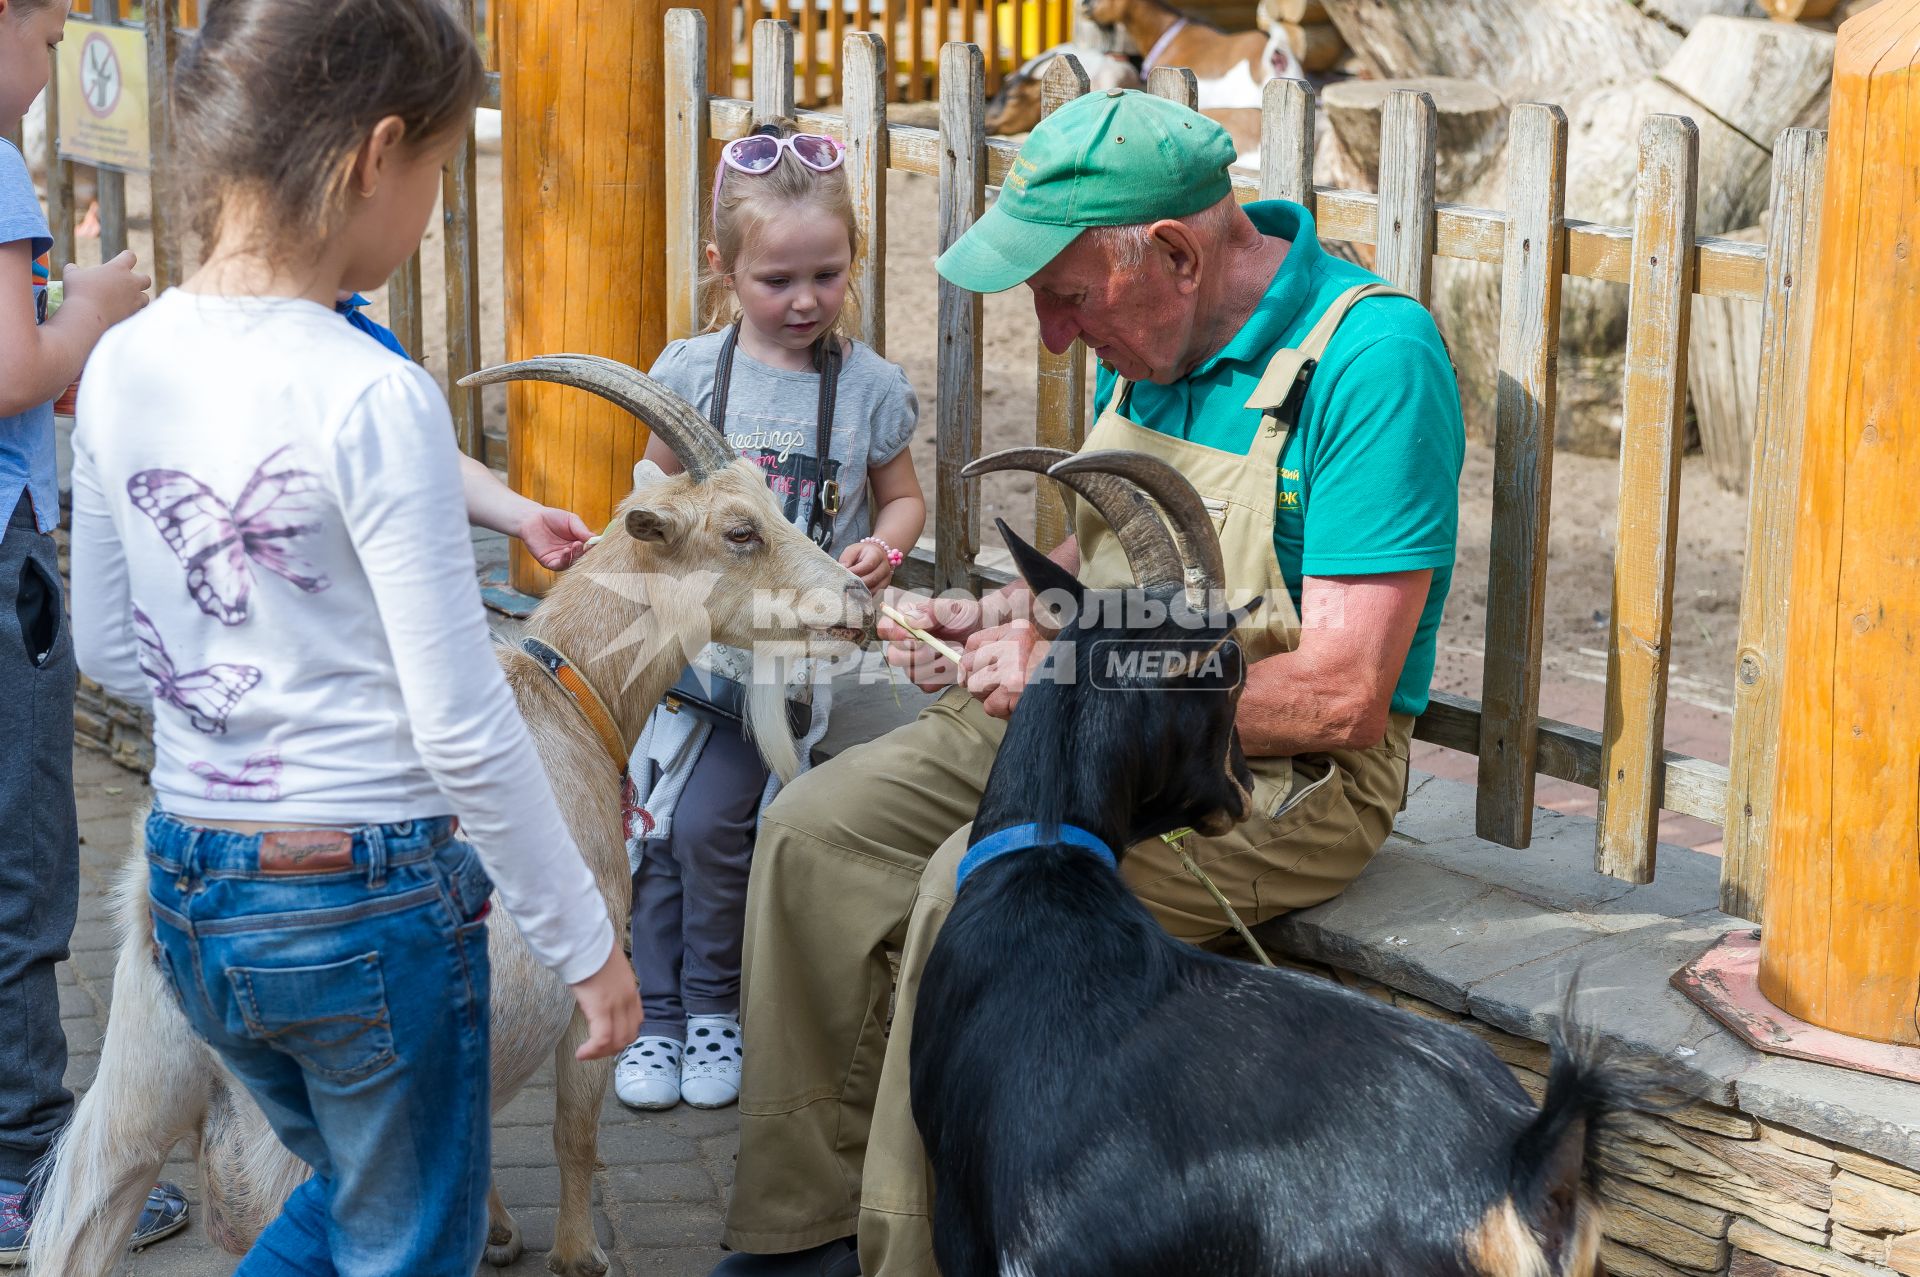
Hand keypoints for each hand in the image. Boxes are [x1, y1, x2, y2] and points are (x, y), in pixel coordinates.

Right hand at [61, 250, 149, 330]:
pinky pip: (138, 312)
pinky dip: (133, 312)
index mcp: (118, 268)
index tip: (121, 261)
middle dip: (139, 281)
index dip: (126, 258)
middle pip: (146, 279)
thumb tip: (72, 267)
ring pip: (146, 298)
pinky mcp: (133, 314)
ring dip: (138, 298)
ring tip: (127, 301)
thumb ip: (74, 269)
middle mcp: (131, 283)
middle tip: (126, 285)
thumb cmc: (79, 291)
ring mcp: (134, 299)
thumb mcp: (71, 276)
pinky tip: (123, 313)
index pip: (130, 256)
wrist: (87, 316)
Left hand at [517, 505, 592, 568]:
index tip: (597, 543)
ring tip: (577, 545)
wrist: (532, 518)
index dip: (594, 548)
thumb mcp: (572, 521)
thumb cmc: (553, 518)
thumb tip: (596, 539)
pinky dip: (565, 560)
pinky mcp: (549, 562)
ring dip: (576, 556)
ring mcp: (561, 559)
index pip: (590, 549)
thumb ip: (582, 530)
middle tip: (586, 545)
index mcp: (579, 544)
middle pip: (583, 558)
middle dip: (586, 553)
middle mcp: (572, 553)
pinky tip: (567, 551)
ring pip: (572, 564)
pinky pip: (559, 566)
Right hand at [568, 942, 643, 1060]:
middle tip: (595, 1051)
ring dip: (602, 1053)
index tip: (610, 1040)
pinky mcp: (601, 1007)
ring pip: (618, 1041)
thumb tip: (597, 992)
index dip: (624, 1035)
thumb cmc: (588, 950)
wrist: (583, 941)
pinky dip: (592, 1051)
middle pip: (629, 1035)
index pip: (636, 1021)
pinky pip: (602, 1038)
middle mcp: (628, 999)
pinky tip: (581, 1053)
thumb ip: (608, 984)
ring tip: (587, 1053)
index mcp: (630, 989)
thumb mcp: (607, 969)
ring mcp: (616, 1004)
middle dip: (612, 1048)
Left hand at [839, 540, 892, 592]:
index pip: (868, 565)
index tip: (844, 576)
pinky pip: (875, 594)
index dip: (855, 572)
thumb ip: (847, 559)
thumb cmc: (861, 553)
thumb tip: (843, 570)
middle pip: (872, 579)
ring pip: (874, 589)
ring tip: (848, 592)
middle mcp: (885, 566)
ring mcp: (886, 578)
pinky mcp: (884, 586)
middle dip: (857, 584)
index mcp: (877, 554)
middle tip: (844, 587)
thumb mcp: (852, 550)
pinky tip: (855, 595)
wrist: (876, 554)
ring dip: (860, 592)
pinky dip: (864, 596)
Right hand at [880, 590, 981, 691]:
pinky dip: (943, 676)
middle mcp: (904, 644)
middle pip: (893, 656)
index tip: (912, 635)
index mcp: (904, 621)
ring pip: (912, 673)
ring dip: (935, 664)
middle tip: (938, 646)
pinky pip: (927, 685)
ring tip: (954, 650)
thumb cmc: (963, 616)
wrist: (981, 631)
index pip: (885, 629)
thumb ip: (931, 611)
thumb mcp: (950, 607)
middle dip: (917, 654)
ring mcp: (914, 664)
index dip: (893, 634)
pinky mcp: (927, 679)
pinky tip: (953, 663)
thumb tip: (911, 621)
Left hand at [962, 619, 1046, 719]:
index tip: (983, 670)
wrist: (1079, 688)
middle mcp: (1013, 643)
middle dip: (981, 682)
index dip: (973, 662)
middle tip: (1004, 686)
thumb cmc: (1051, 674)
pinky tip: (1019, 704)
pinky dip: (1003, 711)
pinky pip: (990, 706)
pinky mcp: (1014, 689)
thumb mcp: (1027, 650)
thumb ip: (996, 653)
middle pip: (968, 665)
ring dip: (992, 697)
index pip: (973, 643)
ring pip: (975, 687)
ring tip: (1014, 694)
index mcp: (1017, 629)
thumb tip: (962, 672)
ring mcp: (1013, 666)